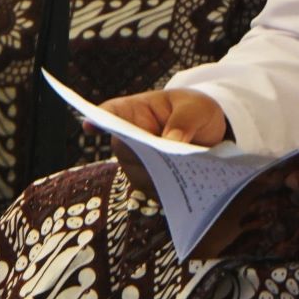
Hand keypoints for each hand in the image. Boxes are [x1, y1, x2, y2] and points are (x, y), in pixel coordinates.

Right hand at [102, 89, 231, 196]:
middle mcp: (127, 138)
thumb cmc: (195, 111)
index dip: (97, 120)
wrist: (208, 133)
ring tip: (188, 169)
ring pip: (139, 174)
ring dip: (161, 173)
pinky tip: (190, 183)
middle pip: (123, 148)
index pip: (109, 113)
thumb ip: (184, 121)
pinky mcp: (149, 182)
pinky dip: (171, 188)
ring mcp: (135, 163)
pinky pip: (154, 190)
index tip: (90, 125)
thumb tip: (170, 141)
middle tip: (170, 154)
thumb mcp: (196, 108)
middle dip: (143, 153)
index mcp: (133, 111)